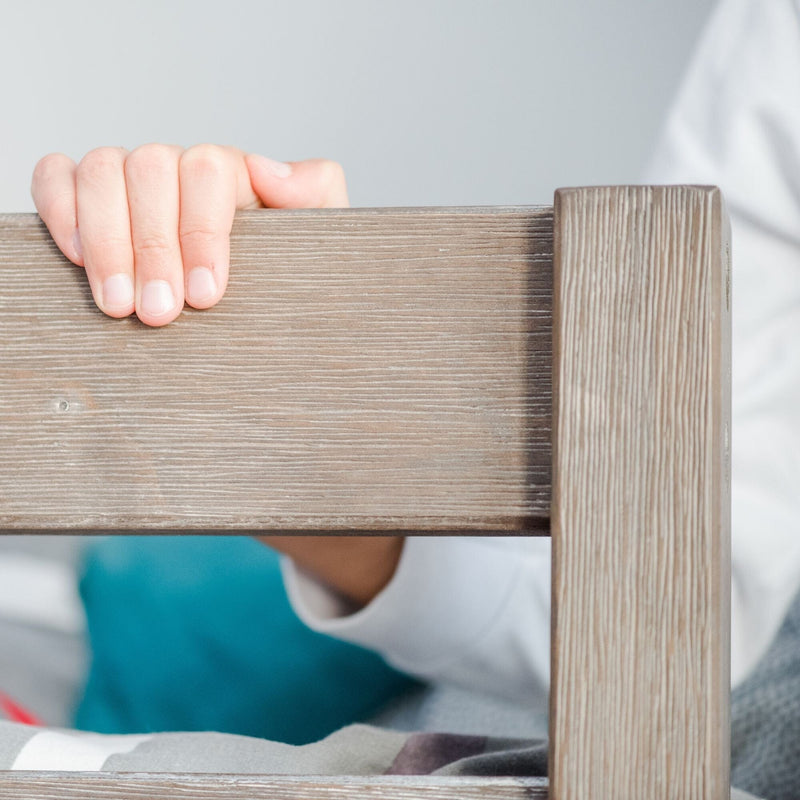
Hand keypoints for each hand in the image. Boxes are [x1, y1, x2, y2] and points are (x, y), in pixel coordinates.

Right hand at [31, 145, 348, 325]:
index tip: (206, 294)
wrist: (263, 305)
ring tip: (120, 306)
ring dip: (108, 243)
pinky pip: (56, 177)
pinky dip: (60, 211)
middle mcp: (176, 167)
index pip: (208, 173)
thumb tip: (270, 173)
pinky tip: (80, 262)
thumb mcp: (318, 238)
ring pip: (101, 173)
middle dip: (153, 248)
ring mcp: (129, 178)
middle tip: (160, 312)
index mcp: (231, 173)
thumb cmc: (285, 269)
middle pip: (150, 171)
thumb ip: (315, 193)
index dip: (202, 232)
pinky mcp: (86, 197)